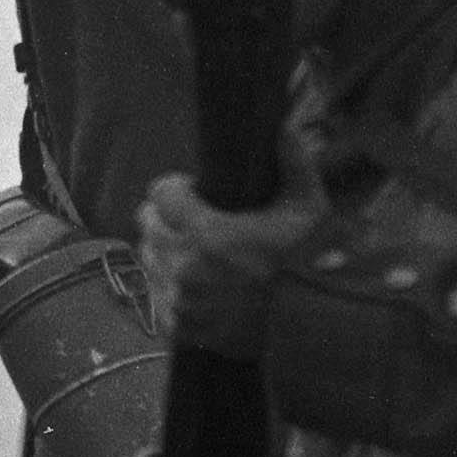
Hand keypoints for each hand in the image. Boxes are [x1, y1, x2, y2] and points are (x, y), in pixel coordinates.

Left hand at [136, 153, 331, 356]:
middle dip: (166, 218)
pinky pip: (155, 294)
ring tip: (193, 253)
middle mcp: (183, 266)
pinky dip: (169, 288)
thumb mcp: (309, 212)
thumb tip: (284, 127)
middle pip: (147, 224)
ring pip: (148, 259)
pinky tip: (195, 286)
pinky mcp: (175, 325)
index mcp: (207, 234)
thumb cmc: (307, 266)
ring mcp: (177, 299)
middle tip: (191, 222)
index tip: (193, 194)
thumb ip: (296, 166)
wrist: (305, 330)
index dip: (175, 190)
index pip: (159, 194)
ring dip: (165, 251)